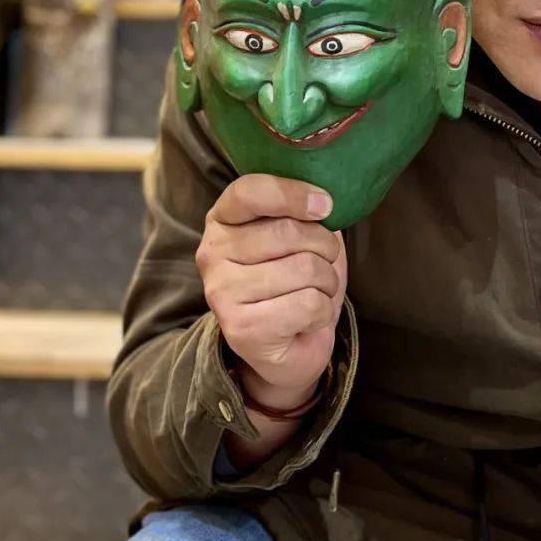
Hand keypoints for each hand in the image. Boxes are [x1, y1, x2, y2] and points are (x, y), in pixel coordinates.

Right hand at [195, 175, 345, 400]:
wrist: (286, 349)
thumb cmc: (295, 282)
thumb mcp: (299, 236)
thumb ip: (303, 212)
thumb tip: (325, 198)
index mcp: (222, 220)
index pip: (249, 192)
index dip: (292, 194)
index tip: (326, 204)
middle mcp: (212, 254)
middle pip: (289, 232)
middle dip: (326, 248)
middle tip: (324, 264)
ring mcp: (222, 293)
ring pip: (305, 268)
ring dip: (327, 282)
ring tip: (315, 293)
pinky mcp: (241, 329)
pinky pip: (308, 304)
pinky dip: (323, 311)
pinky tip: (308, 319)